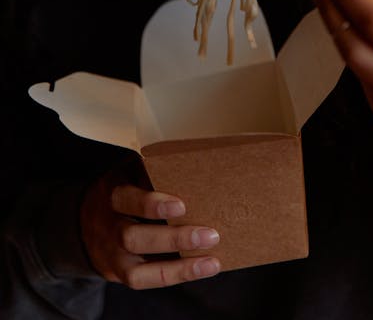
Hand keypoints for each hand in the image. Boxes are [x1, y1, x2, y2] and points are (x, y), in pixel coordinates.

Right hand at [80, 162, 220, 288]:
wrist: (85, 221)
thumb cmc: (125, 189)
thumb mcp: (130, 172)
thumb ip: (152, 171)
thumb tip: (194, 166)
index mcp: (112, 195)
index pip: (127, 200)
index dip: (151, 205)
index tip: (181, 205)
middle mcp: (108, 228)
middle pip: (133, 238)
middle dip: (174, 239)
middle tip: (210, 235)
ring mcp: (111, 255)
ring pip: (137, 270)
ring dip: (179, 267)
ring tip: (211, 261)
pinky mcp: (119, 273)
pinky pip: (144, 280)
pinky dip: (175, 276)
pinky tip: (203, 268)